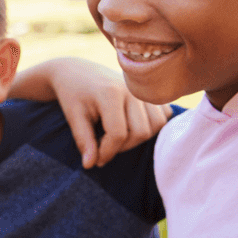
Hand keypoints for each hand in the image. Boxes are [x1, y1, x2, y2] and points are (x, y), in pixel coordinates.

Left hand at [10, 58, 172, 167]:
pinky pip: (163, 116)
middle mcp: (132, 90)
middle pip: (141, 133)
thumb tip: (90, 165)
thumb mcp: (73, 117)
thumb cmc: (73, 94)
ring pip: (156, 126)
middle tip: (103, 146)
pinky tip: (131, 126)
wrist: (78, 72)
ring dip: (138, 138)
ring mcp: (144, 90)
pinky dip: (151, 126)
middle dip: (122, 147)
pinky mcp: (151, 92)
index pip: (118, 134)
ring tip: (116, 137)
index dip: (107, 152)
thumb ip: (84, 141)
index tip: (95, 158)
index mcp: (111, 93)